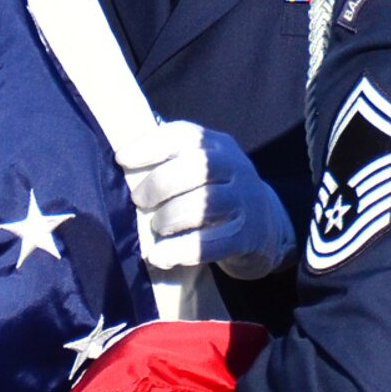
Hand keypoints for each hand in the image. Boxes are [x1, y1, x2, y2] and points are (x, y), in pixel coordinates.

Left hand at [117, 118, 295, 279]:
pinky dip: (181, 249)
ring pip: (204, 204)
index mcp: (217, 145)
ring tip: (154, 228)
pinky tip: (160, 256)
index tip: (121, 159)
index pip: (183, 135)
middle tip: (137, 201)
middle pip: (196, 167)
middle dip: (159, 184)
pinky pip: (213, 242)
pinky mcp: (249, 236)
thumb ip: (171, 162)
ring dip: (170, 217)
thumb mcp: (202, 169)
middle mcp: (235, 167)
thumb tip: (121, 166)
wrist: (269, 226)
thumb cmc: (217, 194)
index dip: (149, 145)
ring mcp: (246, 201)